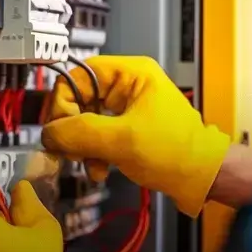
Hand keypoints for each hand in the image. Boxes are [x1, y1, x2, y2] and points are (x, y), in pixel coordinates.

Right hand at [42, 55, 230, 214]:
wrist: (202, 177)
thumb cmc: (177, 152)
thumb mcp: (121, 140)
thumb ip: (79, 133)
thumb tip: (48, 133)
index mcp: (132, 73)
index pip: (78, 75)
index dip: (64, 103)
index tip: (61, 130)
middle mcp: (128, 84)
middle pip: (78, 98)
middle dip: (73, 129)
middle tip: (72, 150)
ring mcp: (127, 106)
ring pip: (85, 119)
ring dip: (82, 145)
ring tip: (91, 164)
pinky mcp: (126, 127)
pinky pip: (96, 134)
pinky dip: (93, 152)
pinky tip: (100, 168)